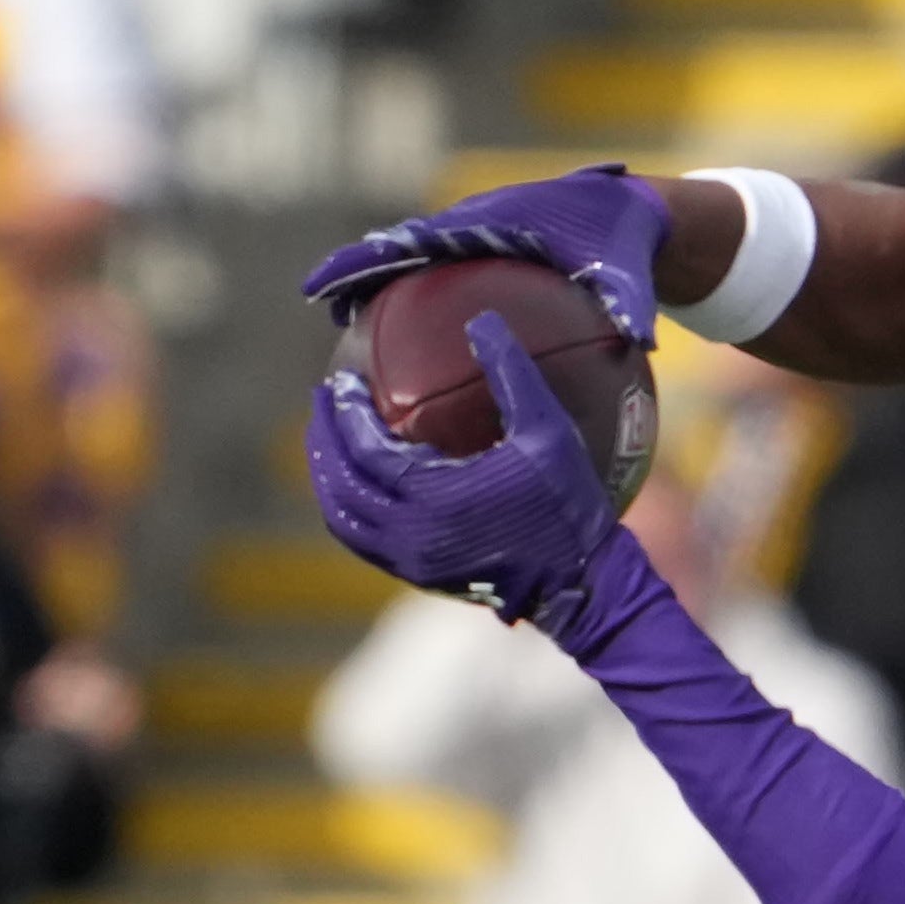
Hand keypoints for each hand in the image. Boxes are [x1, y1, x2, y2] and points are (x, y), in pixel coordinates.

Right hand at [300, 165, 670, 350]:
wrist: (637, 211)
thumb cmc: (629, 237)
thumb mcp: (629, 266)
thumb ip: (629, 299)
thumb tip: (641, 338)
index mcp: (493, 221)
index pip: (418, 239)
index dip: (371, 258)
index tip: (331, 282)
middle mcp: (474, 224)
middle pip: (401, 247)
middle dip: (358, 270)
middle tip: (321, 301)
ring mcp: (476, 237)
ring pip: (416, 261)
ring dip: (381, 286)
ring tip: (348, 331)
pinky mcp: (485, 252)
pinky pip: (444, 276)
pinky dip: (422, 301)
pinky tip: (413, 355)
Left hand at [305, 319, 630, 631]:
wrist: (579, 582)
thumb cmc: (567, 504)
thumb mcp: (548, 431)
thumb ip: (512, 374)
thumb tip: (482, 321)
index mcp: (430, 496)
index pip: (365, 449)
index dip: (347, 412)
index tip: (343, 381)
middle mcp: (410, 532)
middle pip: (340, 482)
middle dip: (325, 438)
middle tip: (325, 401)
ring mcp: (410, 559)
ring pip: (343, 516)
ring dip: (328, 476)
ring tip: (330, 442)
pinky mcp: (419, 574)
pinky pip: (362, 540)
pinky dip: (347, 508)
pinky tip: (356, 485)